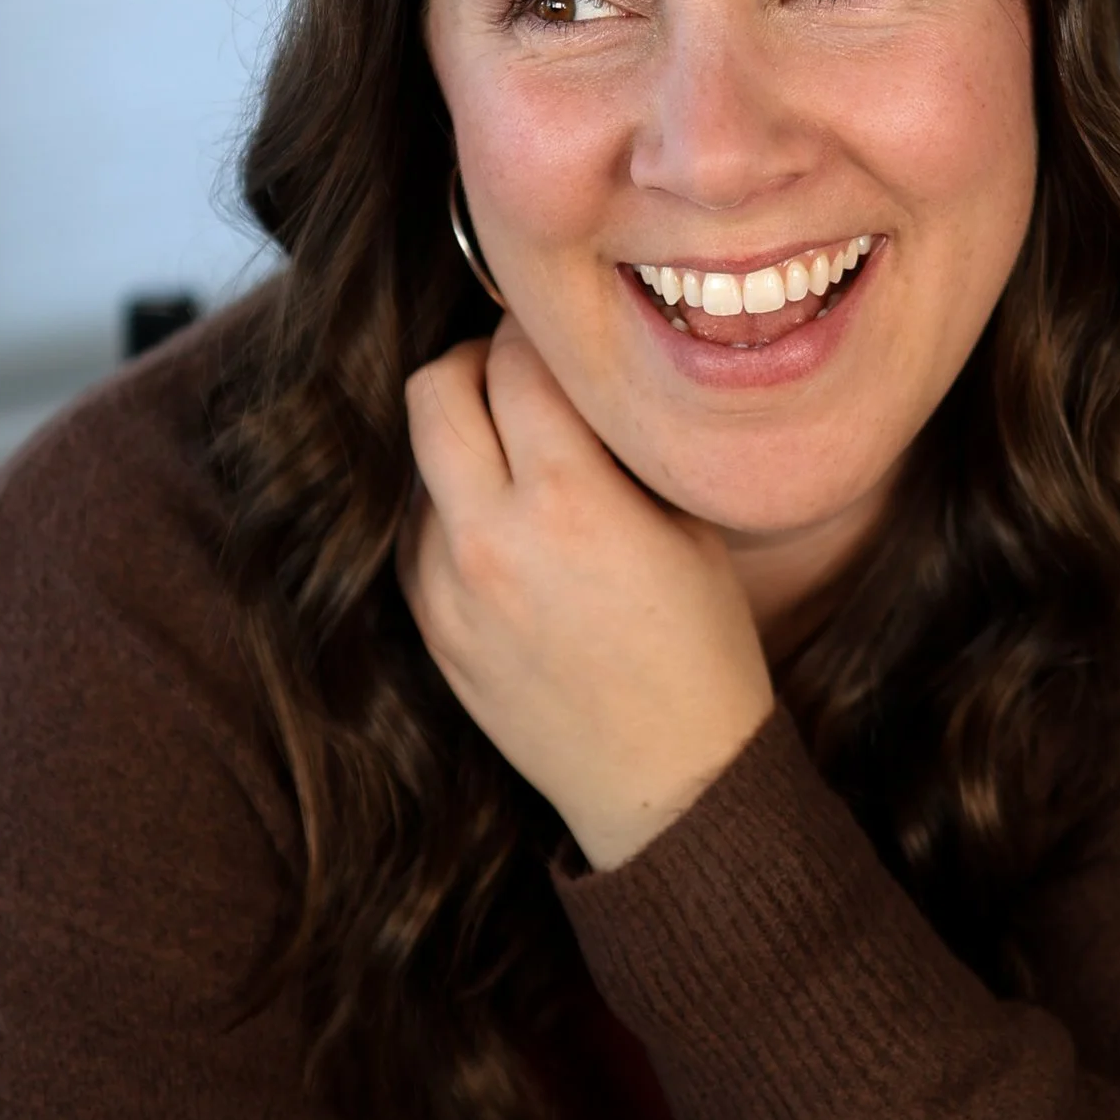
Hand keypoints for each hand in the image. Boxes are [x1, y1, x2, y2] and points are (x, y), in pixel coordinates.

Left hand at [401, 321, 775, 869]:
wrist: (667, 783)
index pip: (513, 360)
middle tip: (514, 379)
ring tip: (519, 468)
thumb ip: (619, 445)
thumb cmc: (701, 652)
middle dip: (472, 365)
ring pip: (418, 463)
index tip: (558, 340)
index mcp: (568, 501)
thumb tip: (576, 372)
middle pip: (430, 390)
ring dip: (461, 444)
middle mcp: (489, 538)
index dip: (537, 336)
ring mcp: (447, 589)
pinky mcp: (430, 630)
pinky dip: (452, 512)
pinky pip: (418, 535)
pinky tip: (506, 535)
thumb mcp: (687, 528)